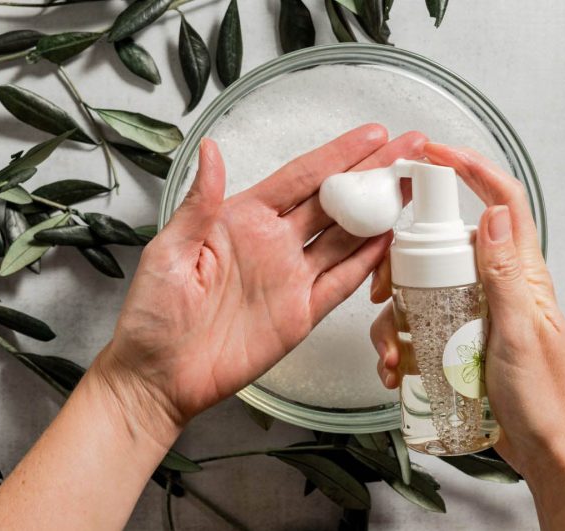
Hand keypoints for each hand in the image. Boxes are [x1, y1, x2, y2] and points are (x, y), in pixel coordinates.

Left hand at [95, 124, 426, 444]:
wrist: (160, 376)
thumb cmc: (153, 314)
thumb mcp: (168, 251)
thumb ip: (199, 204)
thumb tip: (212, 151)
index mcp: (242, 219)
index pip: (301, 177)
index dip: (338, 155)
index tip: (372, 135)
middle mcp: (274, 243)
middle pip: (334, 200)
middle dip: (373, 173)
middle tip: (409, 148)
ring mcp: (291, 277)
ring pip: (346, 236)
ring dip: (379, 212)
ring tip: (411, 187)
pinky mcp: (302, 313)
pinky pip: (342, 282)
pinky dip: (368, 263)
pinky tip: (390, 240)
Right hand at [369, 143, 564, 475]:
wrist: (544, 450)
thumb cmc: (545, 397)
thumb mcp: (521, 334)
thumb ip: (507, 276)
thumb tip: (492, 213)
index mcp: (519, 275)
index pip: (500, 203)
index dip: (471, 170)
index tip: (433, 153)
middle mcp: (493, 287)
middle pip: (441, 248)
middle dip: (403, 264)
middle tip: (384, 290)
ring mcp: (472, 314)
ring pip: (421, 292)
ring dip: (395, 320)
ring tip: (390, 355)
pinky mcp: (457, 342)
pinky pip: (418, 328)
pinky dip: (399, 345)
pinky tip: (396, 370)